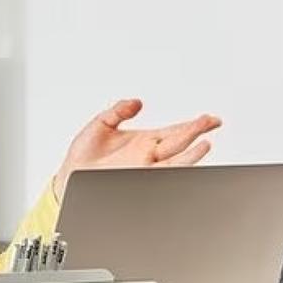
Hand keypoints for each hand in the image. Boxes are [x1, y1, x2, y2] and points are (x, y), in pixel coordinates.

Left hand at [53, 99, 221, 197]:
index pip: (174, 131)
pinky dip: (175, 169)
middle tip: (213, 122)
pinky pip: (162, 175)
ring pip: (175, 161)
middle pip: (179, 142)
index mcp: (143, 141)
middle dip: (196, 132)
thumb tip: (137, 102)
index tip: (209, 118)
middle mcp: (148, 156)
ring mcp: (145, 169)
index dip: (192, 125)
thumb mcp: (100, 124)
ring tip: (205, 143)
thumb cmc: (83, 157)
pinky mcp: (138, 181)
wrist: (70, 179)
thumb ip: (118, 110)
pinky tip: (185, 163)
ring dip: (191, 153)